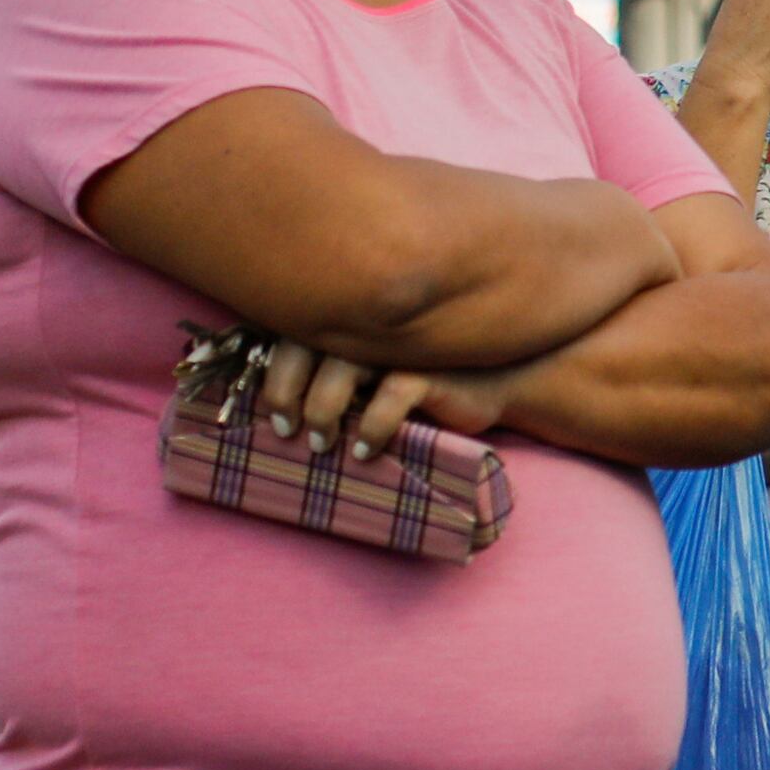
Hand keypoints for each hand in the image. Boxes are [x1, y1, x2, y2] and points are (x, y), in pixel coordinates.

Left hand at [257, 335, 514, 461]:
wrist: (499, 379)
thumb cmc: (424, 377)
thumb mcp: (374, 372)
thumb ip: (337, 371)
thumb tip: (280, 406)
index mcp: (350, 317)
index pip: (290, 334)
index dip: (271, 373)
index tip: (270, 413)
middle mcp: (368, 322)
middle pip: (304, 348)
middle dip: (285, 393)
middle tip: (285, 430)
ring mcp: (399, 343)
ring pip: (340, 371)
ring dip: (321, 413)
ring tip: (322, 445)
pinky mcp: (430, 369)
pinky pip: (390, 396)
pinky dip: (372, 429)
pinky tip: (365, 451)